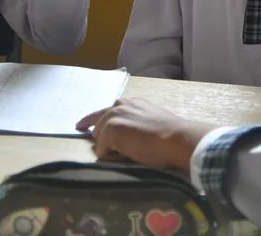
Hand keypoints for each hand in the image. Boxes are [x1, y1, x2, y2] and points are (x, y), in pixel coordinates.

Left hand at [76, 98, 215, 170]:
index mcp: (132, 102)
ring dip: (109, 148)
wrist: (177, 139)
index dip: (98, 122)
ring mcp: (113, 116)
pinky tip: (129, 156)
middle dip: (102, 138)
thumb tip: (125, 137)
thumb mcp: (151, 122)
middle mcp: (120, 105)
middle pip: (98, 124)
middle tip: (115, 150)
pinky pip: (101, 151)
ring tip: (130, 153)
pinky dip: (112, 157)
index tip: (83, 126)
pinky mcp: (110, 129)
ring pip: (98, 138)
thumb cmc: (170, 136)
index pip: (107, 111)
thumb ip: (135, 123)